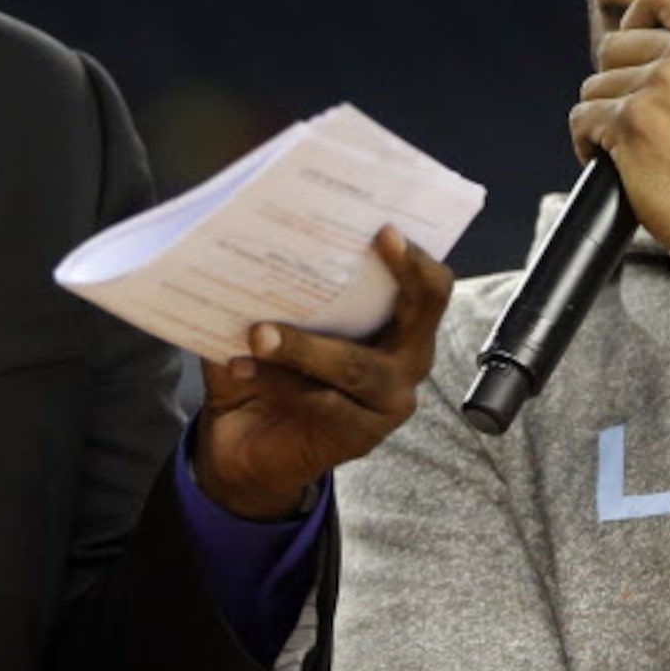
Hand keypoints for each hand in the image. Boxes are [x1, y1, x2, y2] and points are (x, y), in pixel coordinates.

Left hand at [190, 228, 452, 519]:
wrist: (244, 440)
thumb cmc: (269, 365)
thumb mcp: (277, 315)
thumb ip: (282, 283)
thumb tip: (256, 234)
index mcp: (398, 321)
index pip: (429, 286)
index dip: (415, 259)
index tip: (384, 231)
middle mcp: (407, 358)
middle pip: (420, 314)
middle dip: (392, 278)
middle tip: (338, 256)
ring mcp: (389, 399)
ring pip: (356, 366)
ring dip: (303, 347)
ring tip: (259, 333)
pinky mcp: (362, 436)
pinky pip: (322, 403)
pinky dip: (277, 381)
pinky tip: (240, 367)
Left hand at [569, 0, 669, 249]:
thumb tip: (621, 19)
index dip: (634, 15)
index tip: (631, 45)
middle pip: (613, 45)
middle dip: (617, 84)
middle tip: (645, 122)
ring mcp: (660, 84)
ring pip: (594, 86)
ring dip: (604, 119)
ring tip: (638, 149)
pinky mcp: (630, 121)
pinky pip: (582, 119)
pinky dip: (589, 145)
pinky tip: (617, 163)